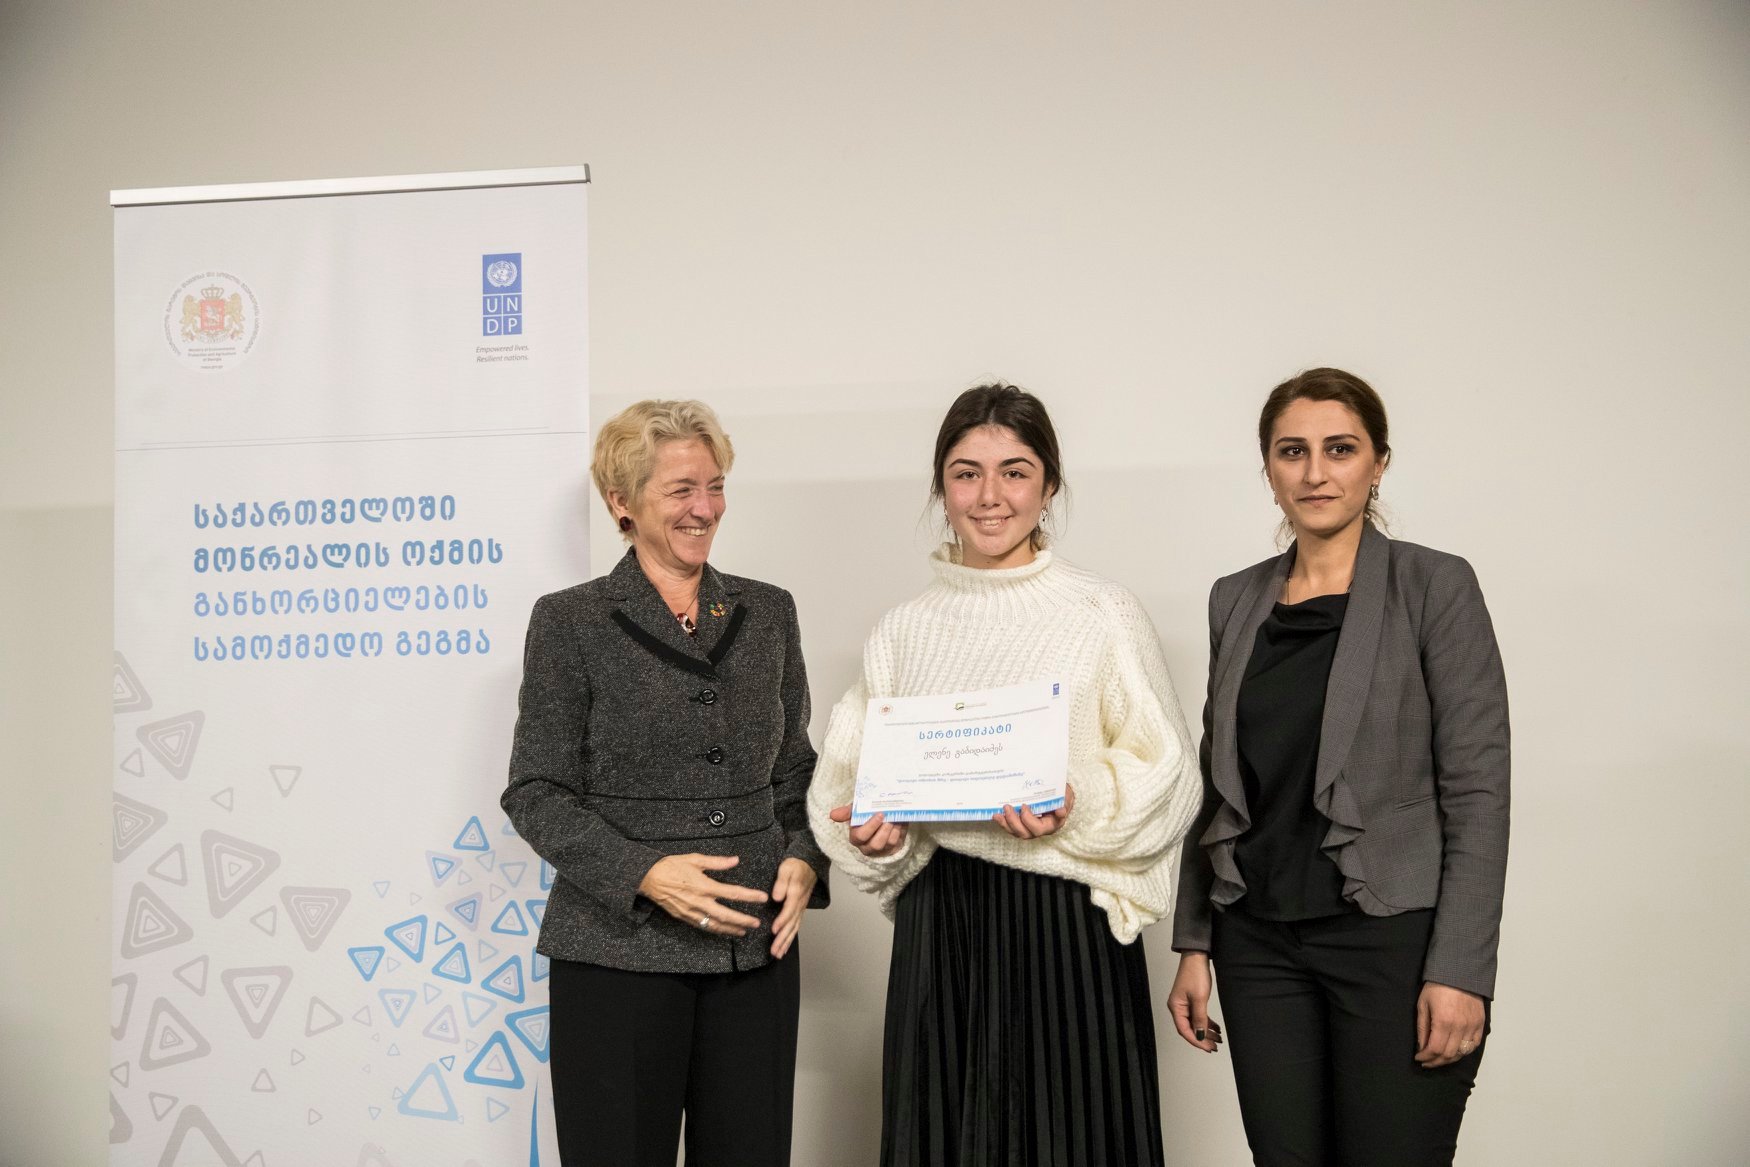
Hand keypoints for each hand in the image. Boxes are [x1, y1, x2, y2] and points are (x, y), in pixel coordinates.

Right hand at [637, 854, 767, 937]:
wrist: (649, 878)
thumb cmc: (672, 866)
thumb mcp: (695, 859)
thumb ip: (717, 862)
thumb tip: (735, 860)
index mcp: (703, 885)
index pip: (731, 892)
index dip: (749, 896)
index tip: (762, 898)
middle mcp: (699, 901)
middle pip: (726, 915)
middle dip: (743, 920)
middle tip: (757, 923)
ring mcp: (691, 912)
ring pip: (714, 925)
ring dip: (731, 929)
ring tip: (744, 931)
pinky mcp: (684, 917)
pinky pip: (703, 926)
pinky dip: (716, 930)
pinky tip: (724, 930)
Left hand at [768, 858, 816, 959]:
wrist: (810, 861)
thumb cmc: (796, 865)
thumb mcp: (786, 869)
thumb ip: (781, 883)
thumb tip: (776, 897)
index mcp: (796, 894)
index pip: (789, 911)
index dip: (782, 921)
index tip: (773, 931)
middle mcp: (800, 904)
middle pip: (792, 924)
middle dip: (783, 939)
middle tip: (774, 952)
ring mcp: (801, 908)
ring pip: (794, 928)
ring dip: (786, 942)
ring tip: (778, 954)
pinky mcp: (800, 910)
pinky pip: (796, 926)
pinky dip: (790, 937)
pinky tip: (785, 945)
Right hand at [828, 804, 908, 857]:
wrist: (882, 819)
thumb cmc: (866, 816)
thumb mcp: (856, 812)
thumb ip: (846, 813)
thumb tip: (832, 815)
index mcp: (856, 837)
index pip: (860, 836)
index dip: (870, 826)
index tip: (879, 814)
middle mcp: (867, 847)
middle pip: (876, 844)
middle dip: (883, 830)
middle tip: (889, 816)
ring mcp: (881, 850)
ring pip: (888, 843)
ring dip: (893, 829)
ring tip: (895, 817)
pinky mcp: (892, 850)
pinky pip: (897, 843)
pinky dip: (900, 831)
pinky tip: (900, 821)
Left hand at [992, 783, 1075, 838]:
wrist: (1057, 794)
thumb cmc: (1061, 795)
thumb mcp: (1066, 796)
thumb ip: (1065, 802)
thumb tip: (1061, 811)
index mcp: (1051, 824)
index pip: (1038, 828)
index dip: (1029, 820)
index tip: (1024, 806)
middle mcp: (1039, 829)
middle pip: (1025, 833)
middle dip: (1014, 822)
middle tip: (1007, 807)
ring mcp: (1029, 828)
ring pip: (1016, 832)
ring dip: (1006, 824)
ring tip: (997, 814)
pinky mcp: (1021, 824)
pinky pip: (1011, 827)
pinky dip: (1003, 822)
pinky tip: (996, 815)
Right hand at [1167, 952, 1223, 1052]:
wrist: (1196, 957)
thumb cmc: (1195, 974)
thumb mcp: (1199, 998)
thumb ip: (1200, 1018)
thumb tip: (1200, 1035)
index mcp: (1176, 1007)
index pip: (1184, 1030)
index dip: (1196, 1041)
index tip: (1207, 1048)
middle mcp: (1178, 1007)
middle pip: (1189, 1028)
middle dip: (1202, 1039)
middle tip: (1214, 1047)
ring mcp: (1184, 1004)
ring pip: (1195, 1023)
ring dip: (1206, 1032)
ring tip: (1218, 1039)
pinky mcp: (1191, 1000)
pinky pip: (1198, 1016)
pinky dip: (1206, 1023)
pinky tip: (1216, 1028)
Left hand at [1415, 982, 1484, 1067]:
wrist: (1459, 973)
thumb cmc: (1437, 986)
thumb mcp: (1423, 1005)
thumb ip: (1422, 1028)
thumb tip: (1421, 1047)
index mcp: (1444, 1021)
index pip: (1435, 1049)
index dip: (1426, 1057)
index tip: (1419, 1058)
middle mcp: (1460, 1027)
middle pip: (1448, 1054)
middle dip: (1435, 1061)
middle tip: (1427, 1062)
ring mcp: (1472, 1026)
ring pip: (1462, 1052)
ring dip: (1449, 1059)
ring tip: (1439, 1059)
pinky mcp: (1480, 1024)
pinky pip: (1474, 1045)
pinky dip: (1464, 1052)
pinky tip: (1455, 1052)